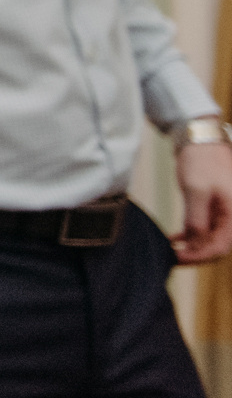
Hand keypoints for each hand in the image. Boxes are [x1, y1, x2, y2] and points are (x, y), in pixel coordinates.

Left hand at [174, 141, 231, 262]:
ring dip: (194, 244)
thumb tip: (196, 245)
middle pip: (219, 245)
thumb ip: (197, 220)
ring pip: (213, 237)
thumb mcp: (196, 191)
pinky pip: (209, 226)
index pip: (221, 247)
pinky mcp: (218, 206)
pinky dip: (194, 233)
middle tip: (172, 257)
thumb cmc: (201, 161)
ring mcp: (228, 211)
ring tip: (172, 249)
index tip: (178, 259)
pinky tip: (177, 238)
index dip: (199, 256)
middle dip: (196, 253)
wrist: (201, 138)